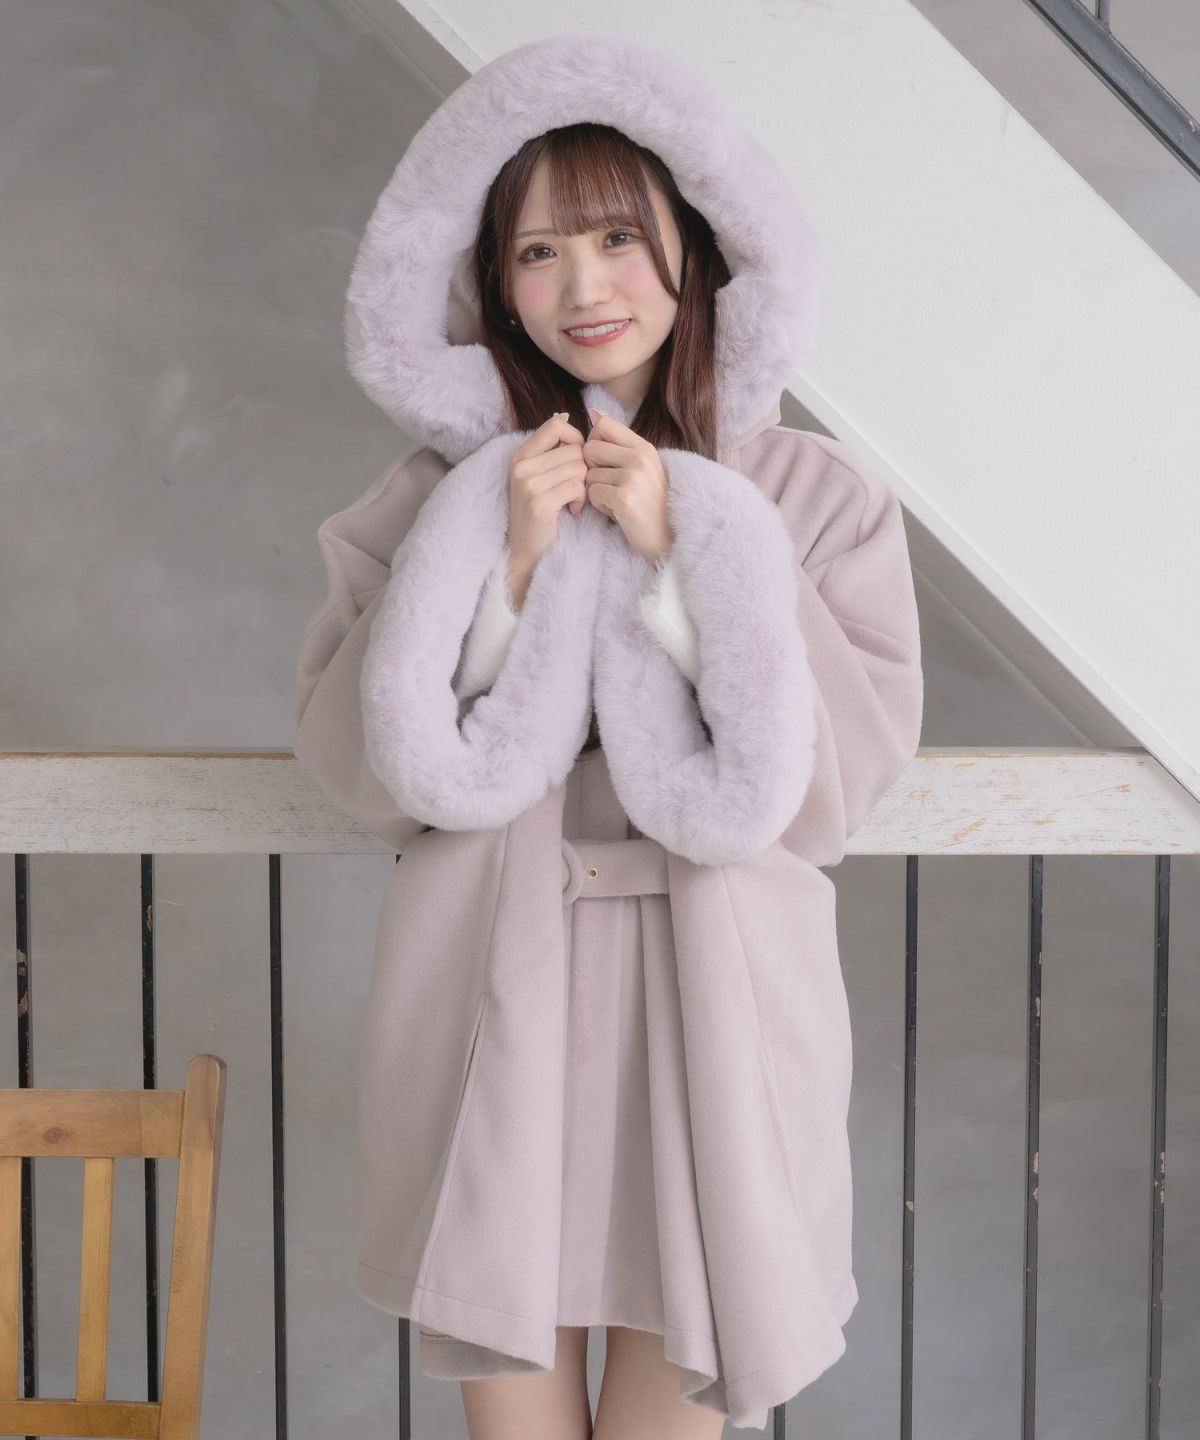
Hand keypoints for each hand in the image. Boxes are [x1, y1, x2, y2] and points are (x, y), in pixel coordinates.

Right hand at [505, 412, 586, 605]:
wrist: (523, 550)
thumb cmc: (537, 512)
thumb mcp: (536, 475)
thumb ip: (549, 448)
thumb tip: (564, 415)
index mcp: (520, 455)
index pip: (555, 425)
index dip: (575, 437)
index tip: (577, 458)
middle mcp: (521, 466)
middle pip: (574, 449)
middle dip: (583, 469)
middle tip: (575, 488)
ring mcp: (529, 484)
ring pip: (579, 467)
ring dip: (583, 486)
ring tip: (572, 500)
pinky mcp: (540, 502)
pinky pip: (577, 487)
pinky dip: (581, 500)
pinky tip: (572, 510)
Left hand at [583, 407, 672, 564]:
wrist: (666, 537)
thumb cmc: (649, 501)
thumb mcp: (641, 465)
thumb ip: (618, 440)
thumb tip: (593, 412)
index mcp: (644, 447)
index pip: (602, 425)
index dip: (594, 442)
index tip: (604, 461)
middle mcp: (640, 458)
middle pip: (589, 448)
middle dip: (591, 469)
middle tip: (609, 484)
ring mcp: (633, 478)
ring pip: (588, 474)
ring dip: (596, 491)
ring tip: (617, 499)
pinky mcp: (624, 498)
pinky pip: (592, 494)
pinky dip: (600, 506)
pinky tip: (617, 511)